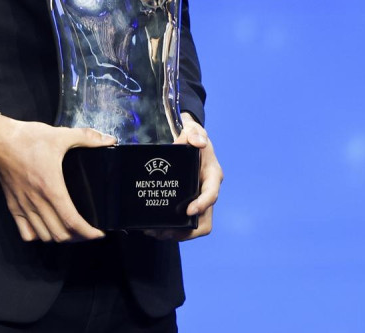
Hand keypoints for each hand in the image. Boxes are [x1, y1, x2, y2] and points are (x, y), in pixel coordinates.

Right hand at [0, 113, 114, 242]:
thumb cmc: (28, 138)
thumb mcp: (61, 135)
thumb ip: (87, 137)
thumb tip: (109, 140)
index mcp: (51, 187)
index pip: (72, 220)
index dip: (88, 232)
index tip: (99, 233)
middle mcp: (37, 201)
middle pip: (59, 234)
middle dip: (78, 238)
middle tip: (89, 232)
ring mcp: (24, 206)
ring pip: (44, 236)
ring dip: (60, 238)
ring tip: (71, 232)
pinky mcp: (13, 206)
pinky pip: (25, 232)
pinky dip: (38, 236)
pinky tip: (47, 228)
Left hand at [146, 113, 222, 240]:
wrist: (187, 142)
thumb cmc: (193, 137)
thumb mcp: (194, 131)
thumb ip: (195, 133)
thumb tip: (197, 142)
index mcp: (212, 177)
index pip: (212, 195)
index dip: (203, 205)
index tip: (189, 210)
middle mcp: (206, 193)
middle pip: (204, 221)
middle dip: (187, 231)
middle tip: (166, 231)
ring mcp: (196, 201)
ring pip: (193, 227)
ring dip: (175, 234)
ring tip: (154, 232)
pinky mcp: (185, 205)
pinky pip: (181, 223)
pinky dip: (169, 229)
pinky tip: (152, 228)